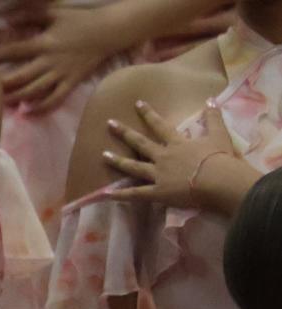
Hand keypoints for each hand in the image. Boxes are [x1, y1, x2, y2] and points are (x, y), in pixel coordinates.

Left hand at [0, 7, 127, 111]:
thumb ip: (30, 16)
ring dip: (16, 99)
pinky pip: (55, 100)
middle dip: (0, 83)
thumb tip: (7, 21)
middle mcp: (50, 61)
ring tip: (0, 103)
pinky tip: (27, 113)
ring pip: (34, 91)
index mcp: (44, 42)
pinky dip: (41, 108)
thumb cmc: (80, 20)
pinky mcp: (71, 82)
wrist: (110, 30)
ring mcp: (61, 74)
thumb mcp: (55, 12)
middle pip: (20, 76)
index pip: (13, 50)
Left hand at [105, 102, 255, 215]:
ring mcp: (158, 175)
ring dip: (117, 161)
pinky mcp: (157, 193)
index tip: (137, 103)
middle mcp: (164, 157)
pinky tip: (105, 194)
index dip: (148, 114)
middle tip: (109, 123)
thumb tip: (212, 99)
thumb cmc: (221, 158)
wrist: (219, 181)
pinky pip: (136, 194)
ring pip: (133, 167)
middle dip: (124, 132)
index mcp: (178, 143)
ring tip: (103, 155)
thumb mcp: (219, 134)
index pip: (160, 125)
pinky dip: (121, 195)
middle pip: (140, 143)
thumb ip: (214, 117)